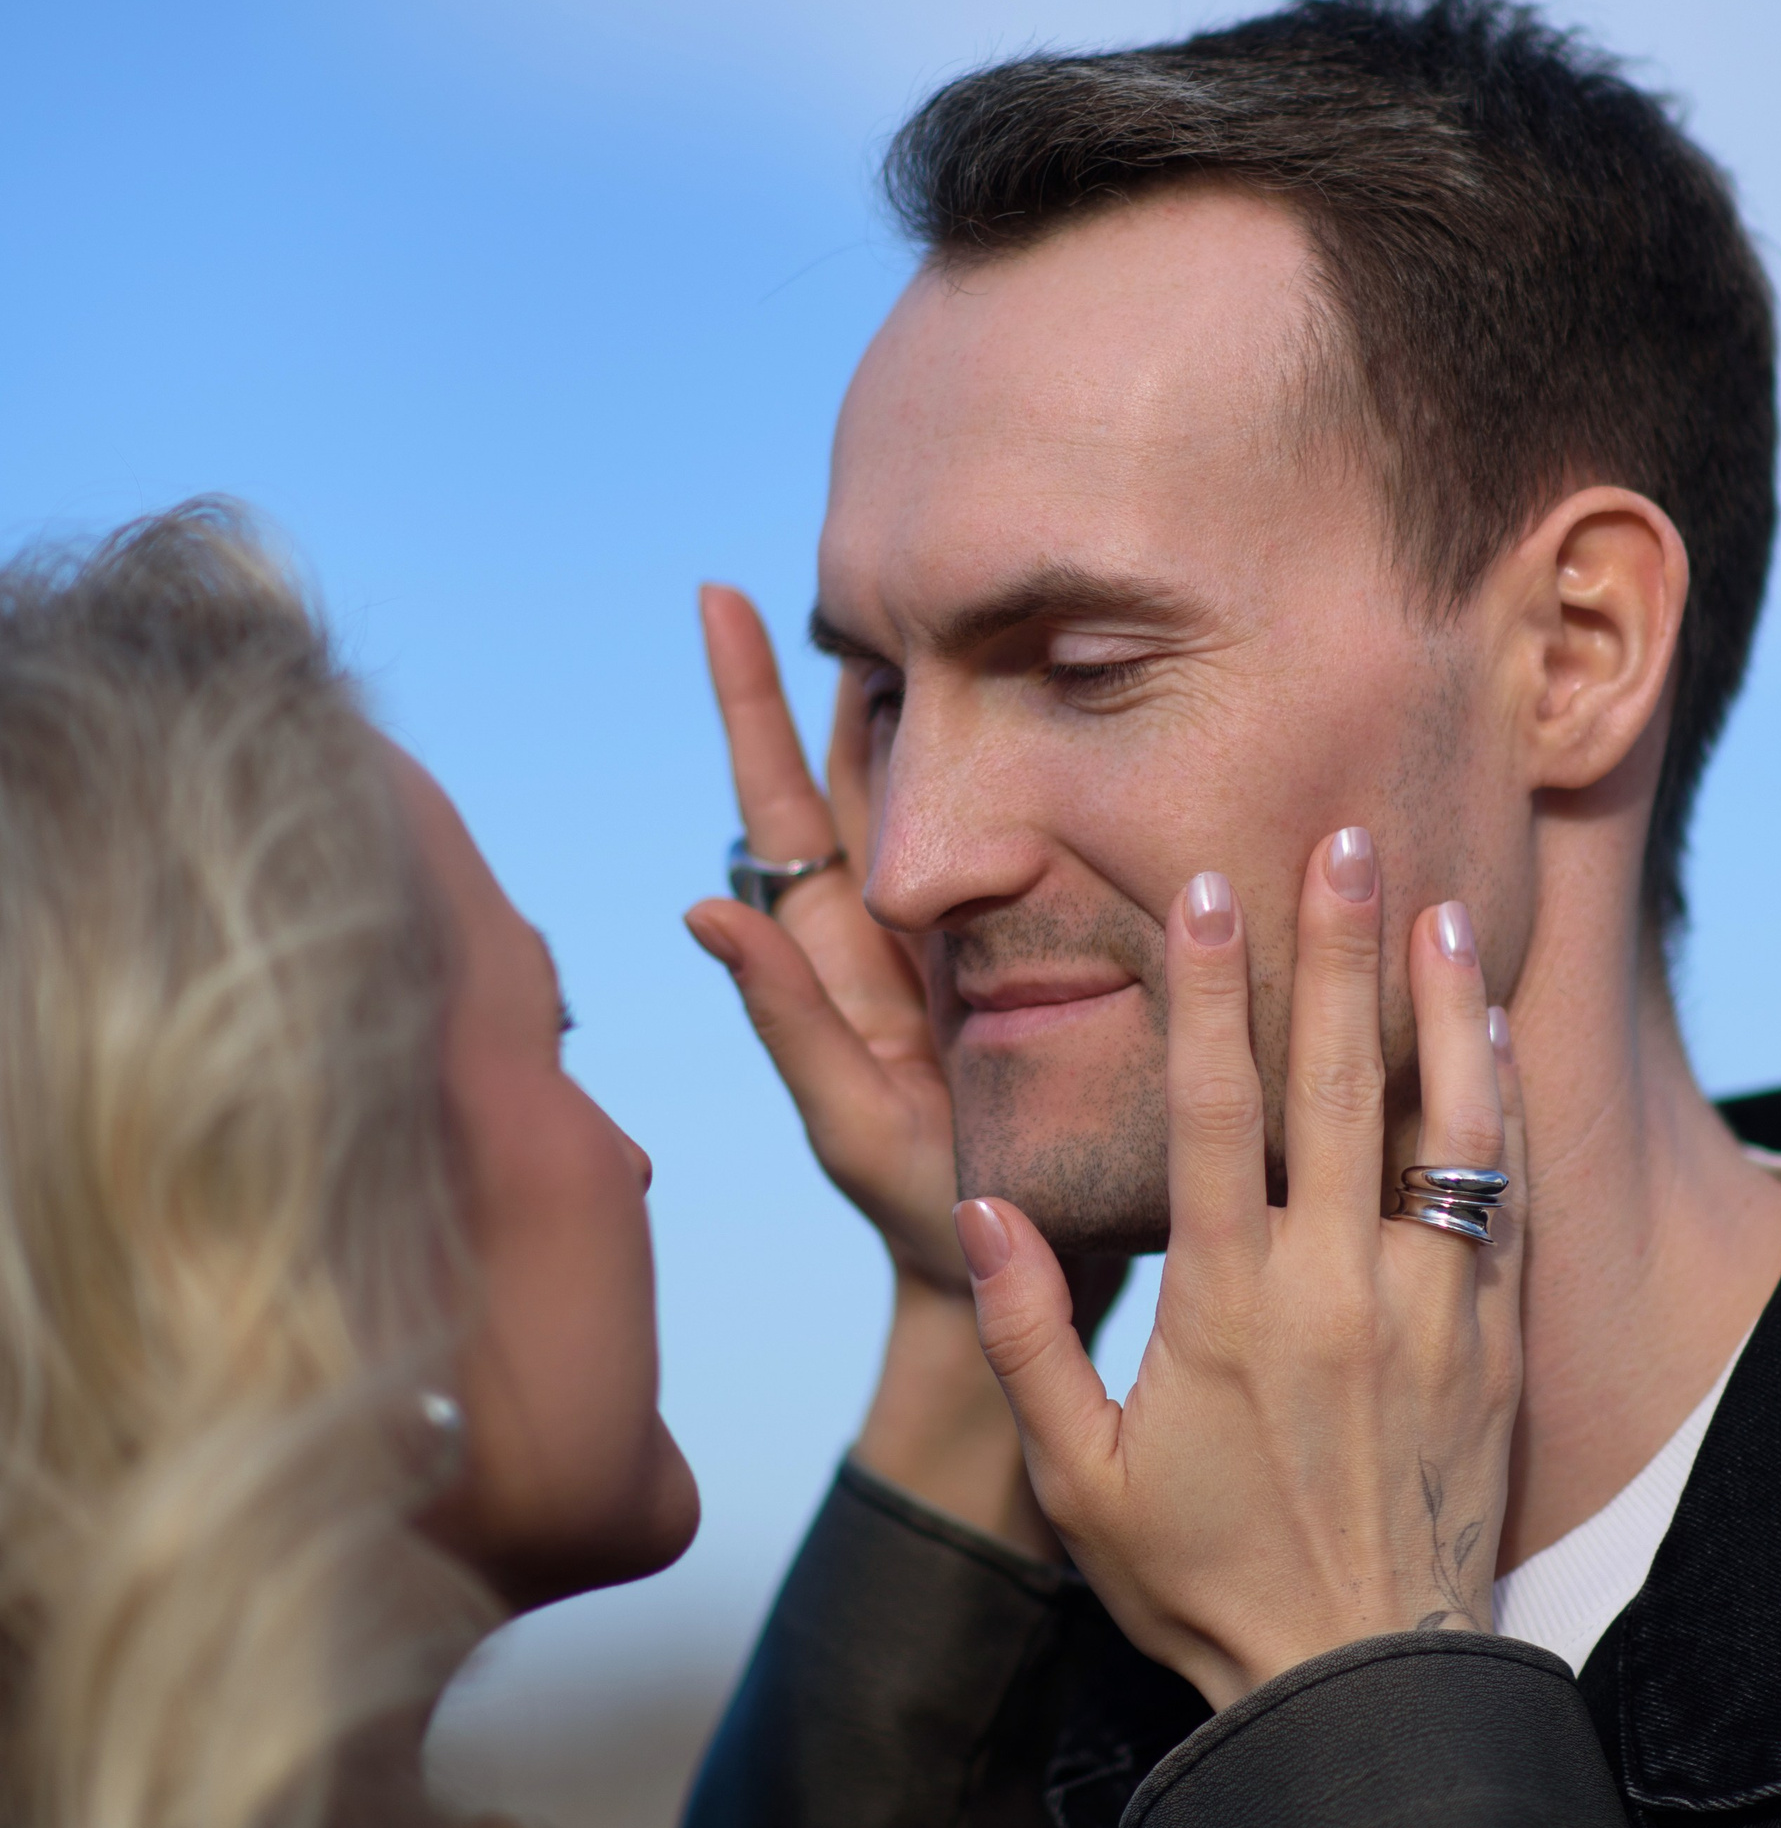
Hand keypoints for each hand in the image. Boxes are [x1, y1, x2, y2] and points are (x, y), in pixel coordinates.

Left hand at [685, 587, 965, 1289]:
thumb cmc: (927, 1215)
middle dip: (841, 668)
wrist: (1029, 1274)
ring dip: (925, 698)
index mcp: (834, 957)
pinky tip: (1031, 699)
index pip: (780, 809)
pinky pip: (1016, 837)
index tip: (717, 598)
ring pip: (933, 791)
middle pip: (853, 773)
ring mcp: (959, 934)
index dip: (750, 708)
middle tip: (852, 553)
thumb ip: (785, 1019)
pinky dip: (1008, 765)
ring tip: (927, 596)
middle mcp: (889, 929)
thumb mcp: (849, 1120)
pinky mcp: (1034, 949)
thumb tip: (699, 907)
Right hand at [954, 834, 1526, 1710]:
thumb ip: (1028, 1338)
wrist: (1358, 1680)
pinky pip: (1500, 1204)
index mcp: (1226, 1306)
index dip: (1210, 990)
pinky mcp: (1490, 1346)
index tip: (1211, 889)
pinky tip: (1488, 1041)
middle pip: (1337, 1083)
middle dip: (1336, 949)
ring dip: (1435, 1007)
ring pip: (1440, 1126)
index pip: (1213, 1110)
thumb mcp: (1079, 1478)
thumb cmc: (1200, 1583)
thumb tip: (985, 1208)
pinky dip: (1493, 1111)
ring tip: (1437, 904)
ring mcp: (1427, 1312)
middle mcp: (1335, 1288)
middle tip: (1344, 837)